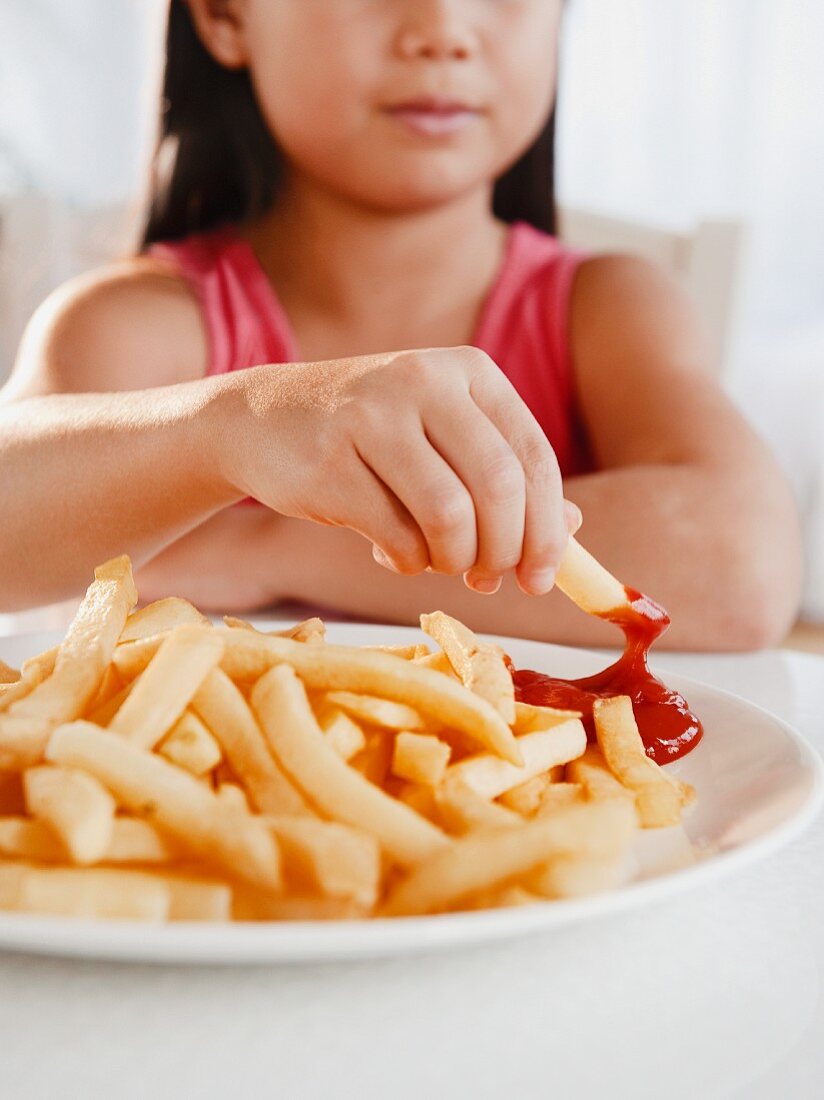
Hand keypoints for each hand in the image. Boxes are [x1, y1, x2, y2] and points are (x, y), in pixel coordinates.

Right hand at [222, 347, 580, 594]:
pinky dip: (406, 563)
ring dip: (453, 561)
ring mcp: (373, 415)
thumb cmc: (370, 437)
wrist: (260, 419)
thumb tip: (574, 532)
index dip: (548, 529)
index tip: (541, 579)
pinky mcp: (331, 460)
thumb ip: (507, 478)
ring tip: (439, 564)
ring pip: (449, 515)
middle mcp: (425, 380)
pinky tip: (392, 554)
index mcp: (470, 371)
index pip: (533, 456)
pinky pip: (396, 535)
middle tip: (489, 582)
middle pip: (499, 487)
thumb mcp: (445, 439)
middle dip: (504, 552)